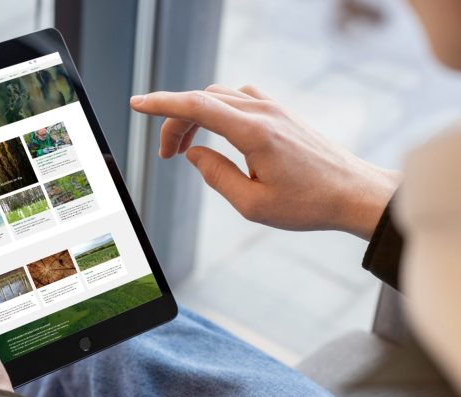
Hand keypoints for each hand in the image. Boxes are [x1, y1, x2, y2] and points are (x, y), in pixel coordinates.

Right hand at [130, 85, 401, 239]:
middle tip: (166, 156)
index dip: (161, 104)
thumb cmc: (308, 204)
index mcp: (253, 132)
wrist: (354, 193)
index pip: (196, 105)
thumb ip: (216, 176)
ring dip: (195, 117)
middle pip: (202, 100)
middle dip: (174, 123)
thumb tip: (193, 154)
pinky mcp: (280, 113)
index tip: (136, 105)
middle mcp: (262, 112)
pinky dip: (216, 111)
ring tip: (187, 150)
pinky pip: (237, 99)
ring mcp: (274, 108)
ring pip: (218, 97)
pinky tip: (217, 134)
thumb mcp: (252, 204)